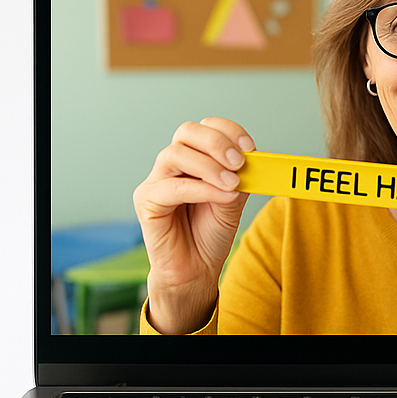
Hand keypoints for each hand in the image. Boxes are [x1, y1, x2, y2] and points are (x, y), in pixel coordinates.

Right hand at [133, 117, 253, 333]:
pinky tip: (223, 197)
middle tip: (239, 162)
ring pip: (175, 154)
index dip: (228, 131)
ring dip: (209, 166)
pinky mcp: (146, 202)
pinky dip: (202, 189)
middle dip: (216, 142)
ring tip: (232, 183)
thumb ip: (239, 179)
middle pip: (186, 132)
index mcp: (193, 158)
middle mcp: (171, 165)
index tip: (250, 147)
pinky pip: (172, 188)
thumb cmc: (211, 234)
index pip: (205, 128)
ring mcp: (155, 181)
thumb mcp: (234, 201)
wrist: (196, 269)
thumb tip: (251, 161)